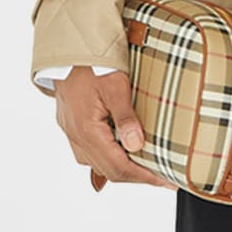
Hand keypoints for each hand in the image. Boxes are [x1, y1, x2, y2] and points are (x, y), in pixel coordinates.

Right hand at [52, 68, 174, 191]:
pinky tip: (120, 156)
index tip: (165, 180)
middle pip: (109, 171)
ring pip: (97, 164)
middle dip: (137, 176)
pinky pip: (88, 154)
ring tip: (146, 167)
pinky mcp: (71, 127)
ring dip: (122, 169)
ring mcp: (72, 133)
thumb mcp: (115, 86)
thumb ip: (125, 117)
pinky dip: (107, 160)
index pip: (118, 167)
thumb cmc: (91, 64)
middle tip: (162, 176)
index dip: (144, 177)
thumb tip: (136, 145)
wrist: (66, 51)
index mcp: (87, 131)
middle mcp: (77, 137)